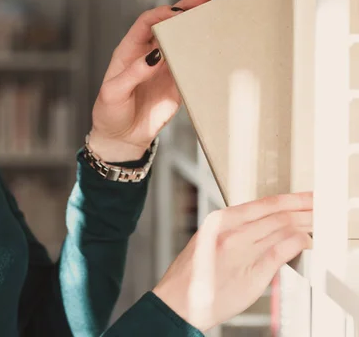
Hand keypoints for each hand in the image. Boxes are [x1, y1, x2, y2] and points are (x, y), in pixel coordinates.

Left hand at [88, 0, 212, 161]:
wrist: (122, 139)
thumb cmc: (110, 113)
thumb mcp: (113, 93)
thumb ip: (133, 73)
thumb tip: (156, 55)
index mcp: (129, 51)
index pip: (146, 22)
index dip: (161, 14)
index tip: (176, 12)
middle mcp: (149, 54)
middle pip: (168, 25)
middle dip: (185, 10)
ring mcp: (165, 68)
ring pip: (183, 42)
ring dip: (198, 30)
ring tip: (215, 17)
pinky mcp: (178, 84)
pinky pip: (192, 66)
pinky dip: (204, 56)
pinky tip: (215, 48)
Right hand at [153, 192, 312, 331]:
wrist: (178, 301)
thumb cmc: (191, 275)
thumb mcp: (208, 241)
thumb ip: (234, 231)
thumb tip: (263, 227)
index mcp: (219, 221)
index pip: (265, 203)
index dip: (292, 199)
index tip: (307, 197)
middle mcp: (231, 232)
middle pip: (278, 214)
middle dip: (304, 209)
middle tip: (320, 206)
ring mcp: (242, 251)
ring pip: (282, 229)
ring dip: (305, 224)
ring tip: (318, 223)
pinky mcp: (252, 272)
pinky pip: (280, 251)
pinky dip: (297, 243)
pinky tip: (305, 242)